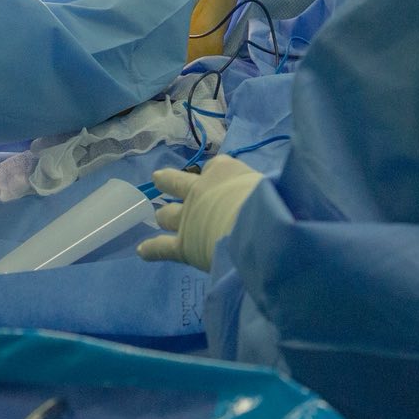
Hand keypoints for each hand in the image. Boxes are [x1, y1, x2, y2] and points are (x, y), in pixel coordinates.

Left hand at [137, 155, 264, 269]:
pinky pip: (161, 248)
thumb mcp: (273, 183)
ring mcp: (187, 217)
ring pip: (166, 214)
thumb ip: (265, 187)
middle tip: (159, 179)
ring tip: (158, 216)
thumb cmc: (271, 202)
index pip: (216, 167)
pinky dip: (151, 249)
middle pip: (177, 182)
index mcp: (224, 170)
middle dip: (168, 181)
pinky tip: (142, 251)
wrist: (255, 228)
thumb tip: (277, 192)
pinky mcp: (182, 245)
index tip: (222, 178)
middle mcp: (199, 190)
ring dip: (163, 215)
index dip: (217, 173)